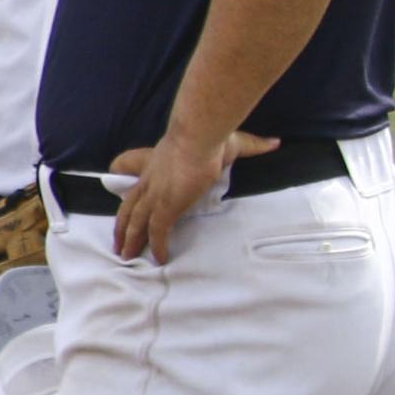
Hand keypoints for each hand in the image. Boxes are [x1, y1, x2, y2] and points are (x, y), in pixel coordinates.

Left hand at [108, 127, 272, 264]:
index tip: (128, 215)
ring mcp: (156, 196)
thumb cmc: (211, 136)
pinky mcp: (165, 207)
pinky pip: (156, 232)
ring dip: (132, 241)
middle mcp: (150, 183)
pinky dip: (157, 246)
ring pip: (136, 224)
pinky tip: (160, 258)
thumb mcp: (229, 142)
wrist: (200, 137)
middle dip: (123, 228)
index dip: (132, 203)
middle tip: (119, 245)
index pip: (138, 189)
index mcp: (156, 167)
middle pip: (128, 209)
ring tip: (128, 256)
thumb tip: (274, 142)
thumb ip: (252, 145)